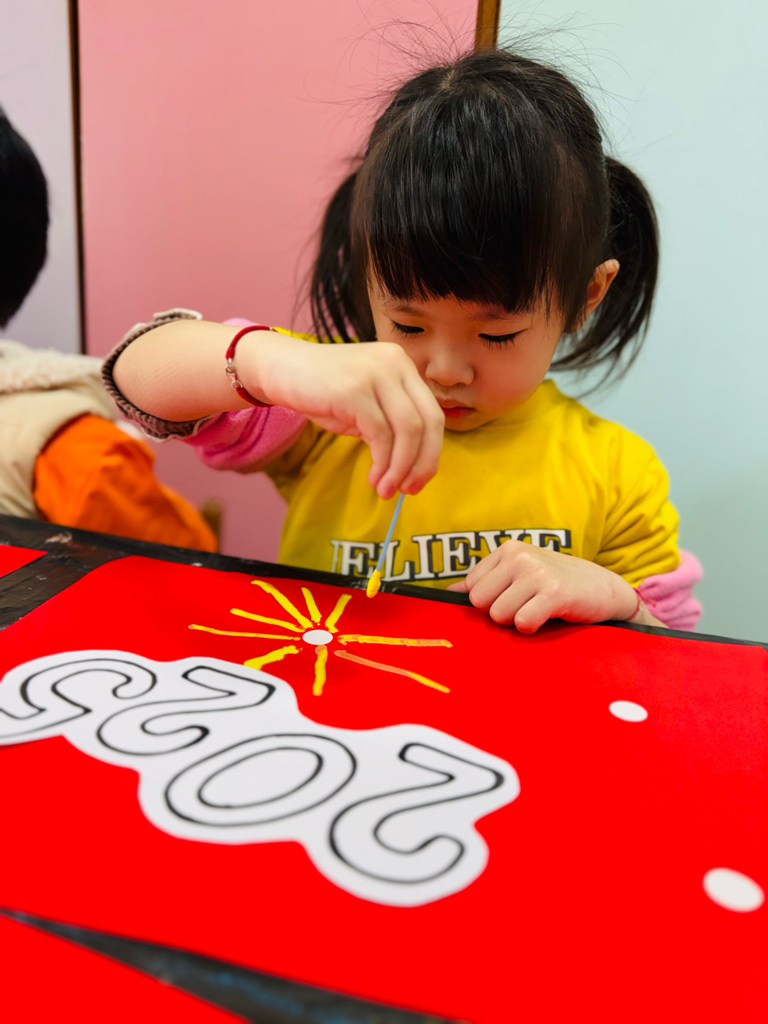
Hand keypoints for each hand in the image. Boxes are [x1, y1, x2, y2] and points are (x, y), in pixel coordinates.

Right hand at [242, 335, 443, 498]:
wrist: (279, 369)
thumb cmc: (322, 391)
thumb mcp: (366, 404)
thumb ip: (391, 423)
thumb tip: (414, 467)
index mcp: (403, 364)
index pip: (433, 413)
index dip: (431, 452)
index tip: (418, 481)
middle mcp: (395, 363)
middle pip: (428, 422)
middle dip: (422, 463)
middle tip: (409, 490)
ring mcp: (376, 373)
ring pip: (407, 431)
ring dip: (400, 468)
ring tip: (386, 490)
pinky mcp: (355, 390)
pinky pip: (381, 435)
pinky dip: (382, 463)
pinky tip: (373, 478)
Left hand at [446, 541, 638, 633]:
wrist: (604, 589)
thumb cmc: (557, 584)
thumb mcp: (521, 574)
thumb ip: (487, 582)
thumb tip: (450, 593)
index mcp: (508, 550)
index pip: (471, 588)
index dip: (490, 602)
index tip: (513, 598)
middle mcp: (520, 556)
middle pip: (480, 603)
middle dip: (500, 613)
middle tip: (527, 605)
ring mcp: (537, 572)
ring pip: (499, 615)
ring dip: (518, 621)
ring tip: (539, 609)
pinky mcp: (554, 593)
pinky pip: (523, 623)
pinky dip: (533, 627)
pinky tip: (548, 617)